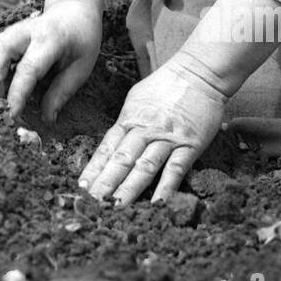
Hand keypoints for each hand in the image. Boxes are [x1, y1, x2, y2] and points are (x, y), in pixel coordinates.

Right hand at [0, 0, 100, 122]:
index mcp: (49, 40)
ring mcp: (11, 31)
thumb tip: (47, 120)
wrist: (73, 12)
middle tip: (7, 103)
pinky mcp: (4, 35)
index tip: (13, 115)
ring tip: (8, 92)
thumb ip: (62, 93)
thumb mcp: (81, 68)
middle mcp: (24, 32)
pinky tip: (8, 81)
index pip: (27, 69)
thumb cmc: (81, 41)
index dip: (17, 94)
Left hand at [79, 58, 226, 206]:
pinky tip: (157, 204)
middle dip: (105, 184)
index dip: (93, 169)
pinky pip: (175, 169)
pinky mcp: (189, 145)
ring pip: (144, 167)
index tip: (81, 188)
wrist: (199, 72)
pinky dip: (166, 187)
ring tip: (116, 208)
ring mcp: (167, 138)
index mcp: (129, 119)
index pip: (106, 148)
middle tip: (92, 204)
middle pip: (121, 160)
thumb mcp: (137, 98)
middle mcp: (145, 130)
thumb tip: (112, 144)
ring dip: (129, 189)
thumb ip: (126, 123)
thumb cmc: (166, 84)